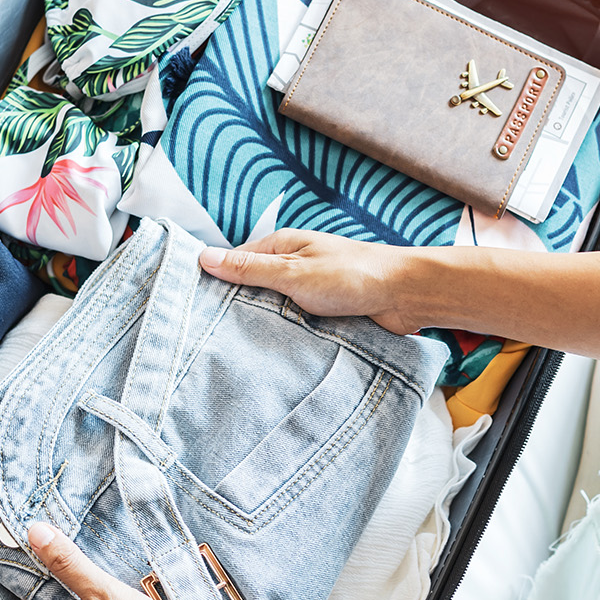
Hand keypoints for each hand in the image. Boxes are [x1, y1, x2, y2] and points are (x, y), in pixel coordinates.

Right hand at [197, 230, 425, 333]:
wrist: (405, 296)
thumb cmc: (353, 274)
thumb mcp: (293, 271)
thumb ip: (250, 268)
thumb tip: (205, 258)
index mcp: (282, 247)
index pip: (236, 262)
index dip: (217, 282)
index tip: (195, 306)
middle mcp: (294, 266)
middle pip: (253, 289)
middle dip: (240, 309)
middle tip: (215, 335)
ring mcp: (309, 290)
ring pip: (275, 311)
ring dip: (267, 325)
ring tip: (244, 348)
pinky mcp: (324, 313)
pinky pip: (296, 325)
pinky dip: (288, 335)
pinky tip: (276, 352)